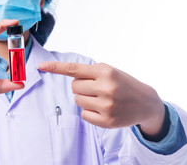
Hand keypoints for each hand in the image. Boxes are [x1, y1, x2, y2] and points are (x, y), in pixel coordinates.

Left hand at [38, 62, 164, 135]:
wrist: (146, 102)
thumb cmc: (124, 84)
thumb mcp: (110, 71)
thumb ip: (90, 73)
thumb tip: (69, 78)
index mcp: (106, 71)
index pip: (74, 69)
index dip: (55, 67)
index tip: (40, 66)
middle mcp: (106, 88)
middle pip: (74, 87)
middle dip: (81, 87)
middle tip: (96, 88)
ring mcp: (106, 106)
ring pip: (77, 100)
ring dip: (85, 99)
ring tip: (101, 98)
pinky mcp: (107, 121)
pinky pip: (84, 114)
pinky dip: (89, 112)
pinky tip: (103, 109)